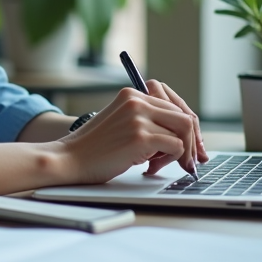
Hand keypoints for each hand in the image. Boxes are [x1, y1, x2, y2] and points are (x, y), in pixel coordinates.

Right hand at [54, 87, 196, 183]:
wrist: (70, 158)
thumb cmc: (94, 148)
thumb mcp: (122, 123)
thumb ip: (146, 120)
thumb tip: (183, 134)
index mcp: (132, 94)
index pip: (174, 105)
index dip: (187, 127)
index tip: (192, 145)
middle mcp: (137, 100)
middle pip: (184, 116)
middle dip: (191, 141)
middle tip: (189, 161)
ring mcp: (139, 117)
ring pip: (183, 131)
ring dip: (179, 151)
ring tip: (158, 163)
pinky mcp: (141, 136)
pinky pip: (176, 146)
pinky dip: (172, 159)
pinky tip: (150, 167)